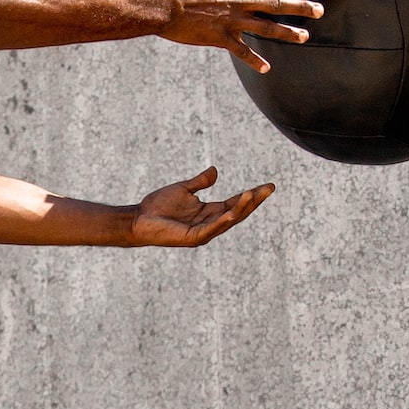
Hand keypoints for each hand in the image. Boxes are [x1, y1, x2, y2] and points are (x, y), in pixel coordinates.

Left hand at [129, 167, 274, 247]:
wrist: (139, 219)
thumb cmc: (158, 206)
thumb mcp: (183, 189)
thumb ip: (200, 182)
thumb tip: (215, 171)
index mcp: (209, 212)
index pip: (236, 203)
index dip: (251, 195)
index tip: (268, 186)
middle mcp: (210, 224)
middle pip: (238, 212)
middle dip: (254, 201)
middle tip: (269, 189)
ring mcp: (202, 232)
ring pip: (228, 220)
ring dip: (242, 208)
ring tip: (253, 194)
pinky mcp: (192, 238)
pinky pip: (211, 229)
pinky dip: (222, 221)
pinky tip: (232, 211)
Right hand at [156, 0, 321, 73]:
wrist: (161, 5)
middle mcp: (239, 1)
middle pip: (276, 3)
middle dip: (300, 6)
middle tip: (320, 10)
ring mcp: (232, 21)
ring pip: (266, 28)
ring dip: (288, 33)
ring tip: (305, 36)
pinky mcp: (221, 38)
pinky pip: (242, 52)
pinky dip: (254, 60)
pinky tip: (267, 68)